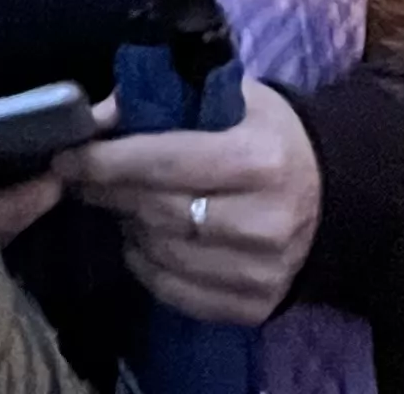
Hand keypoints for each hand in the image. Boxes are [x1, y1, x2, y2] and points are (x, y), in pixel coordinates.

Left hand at [56, 76, 320, 326]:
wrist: (335, 193)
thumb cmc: (271, 134)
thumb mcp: (231, 97)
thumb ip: (164, 99)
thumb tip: (94, 119)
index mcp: (259, 158)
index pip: (166, 162)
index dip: (109, 161)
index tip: (68, 157)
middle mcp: (264, 220)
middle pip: (158, 211)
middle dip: (110, 192)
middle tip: (83, 178)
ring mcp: (261, 270)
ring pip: (161, 254)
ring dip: (127, 228)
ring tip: (122, 205)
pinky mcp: (255, 305)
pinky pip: (177, 293)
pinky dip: (147, 267)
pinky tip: (144, 241)